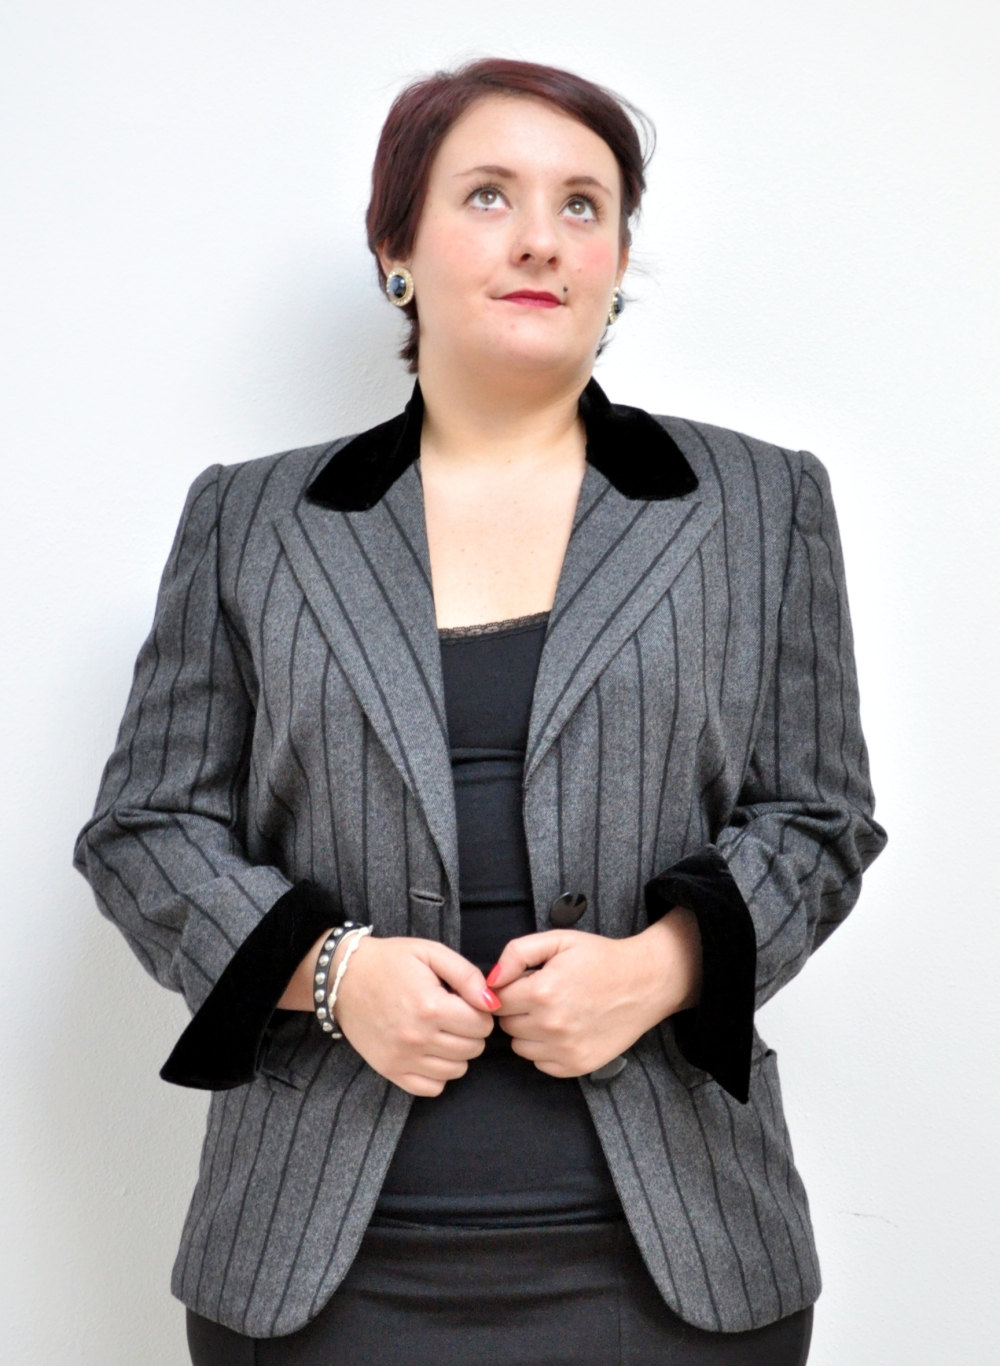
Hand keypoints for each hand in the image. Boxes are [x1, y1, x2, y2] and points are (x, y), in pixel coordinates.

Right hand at [333, 936, 498, 1096]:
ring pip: (457, 1070)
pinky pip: (432, 1088)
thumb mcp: (431, 953)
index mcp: (431, 1006)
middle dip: (470, 1031)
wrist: (344, 977)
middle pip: (473, 1049)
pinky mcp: (390, 1071)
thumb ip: (467, 975)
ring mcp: (402, 1058)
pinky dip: (438, 1073)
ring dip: (457, 1052)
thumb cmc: (391, 961)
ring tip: (441, 1030)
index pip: (482, 1025)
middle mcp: (418, 1037)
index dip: (480, 1011)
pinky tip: (430, 1051)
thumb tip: (492, 1003)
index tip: (465, 1001)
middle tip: (453, 1014)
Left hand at [486, 913, 701, 1077]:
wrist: (645, 983)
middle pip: (506, 1024)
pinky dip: (545, 1050)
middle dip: (517, 1010)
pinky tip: (564, 1030)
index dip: (509, 988)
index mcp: (542, 991)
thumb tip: (491, 980)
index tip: (526, 982)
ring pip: (520, 1047)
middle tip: (542, 995)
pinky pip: (540, 1064)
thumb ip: (517, 953)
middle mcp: (551, 1025)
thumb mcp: (558, 940)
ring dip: (529, 1032)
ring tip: (554, 1012)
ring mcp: (565, 1049)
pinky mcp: (577, 1066)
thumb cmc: (600, 958)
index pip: (497, 1000)